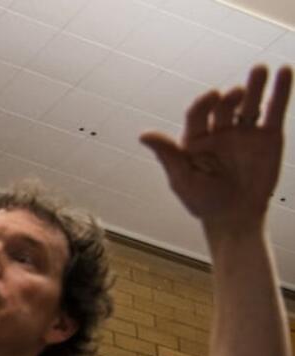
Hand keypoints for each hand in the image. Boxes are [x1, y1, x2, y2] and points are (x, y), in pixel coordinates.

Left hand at [140, 65, 290, 230]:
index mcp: (195, 139)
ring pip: (250, 104)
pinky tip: (285, 72)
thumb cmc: (203, 202)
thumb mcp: (182, 179)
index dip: (203, 103)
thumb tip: (143, 135)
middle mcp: (219, 131)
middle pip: (224, 106)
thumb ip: (168, 155)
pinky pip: (274, 111)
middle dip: (230, 97)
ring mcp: (244, 132)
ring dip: (256, 86)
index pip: (197, 113)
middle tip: (236, 93)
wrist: (235, 218)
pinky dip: (280, 92)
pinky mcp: (268, 137)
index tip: (212, 95)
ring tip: (261, 69)